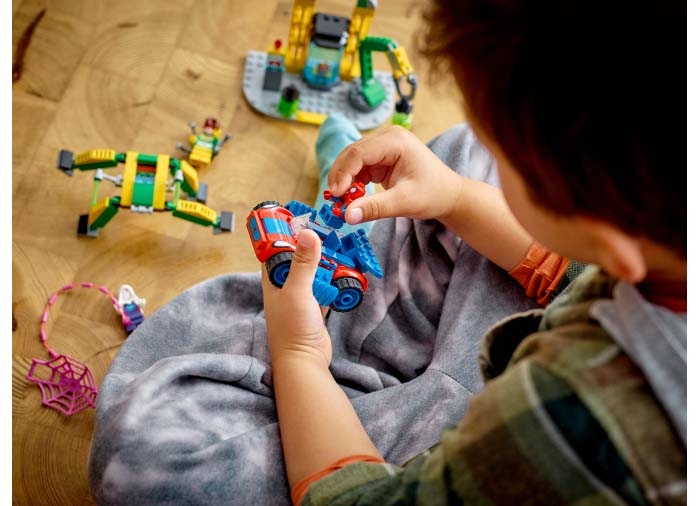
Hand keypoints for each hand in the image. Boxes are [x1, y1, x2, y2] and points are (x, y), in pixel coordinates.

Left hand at [261, 229, 331, 365]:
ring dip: (325, 264)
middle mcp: (284, 286)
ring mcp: (299, 298)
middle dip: (311, 246)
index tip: (299, 216)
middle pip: (297, 258)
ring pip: (313, 272)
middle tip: (328, 231)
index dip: (284, 232)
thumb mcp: (298, 291)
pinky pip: (325, 288)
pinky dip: (333, 282)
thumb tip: (307, 233)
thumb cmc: (293, 329)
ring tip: (340, 249)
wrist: (304, 363)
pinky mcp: (314, 309)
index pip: (275, 248)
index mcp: (272, 280)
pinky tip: (345, 274)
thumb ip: (303, 263)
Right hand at [327, 125, 464, 224]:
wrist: (448, 195)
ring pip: (352, 161)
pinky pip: (358, 168)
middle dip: (340, 177)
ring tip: (341, 201)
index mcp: (396, 140)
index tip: (336, 195)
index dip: (344, 173)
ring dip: (344, 180)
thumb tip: (347, 216)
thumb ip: (375, 208)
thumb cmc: (433, 194)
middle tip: (333, 200)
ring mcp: (383, 146)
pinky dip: (352, 182)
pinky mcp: (380, 158)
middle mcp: (387, 137)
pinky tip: (351, 197)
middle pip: (352, 153)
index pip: (359, 152)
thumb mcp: (404, 202)